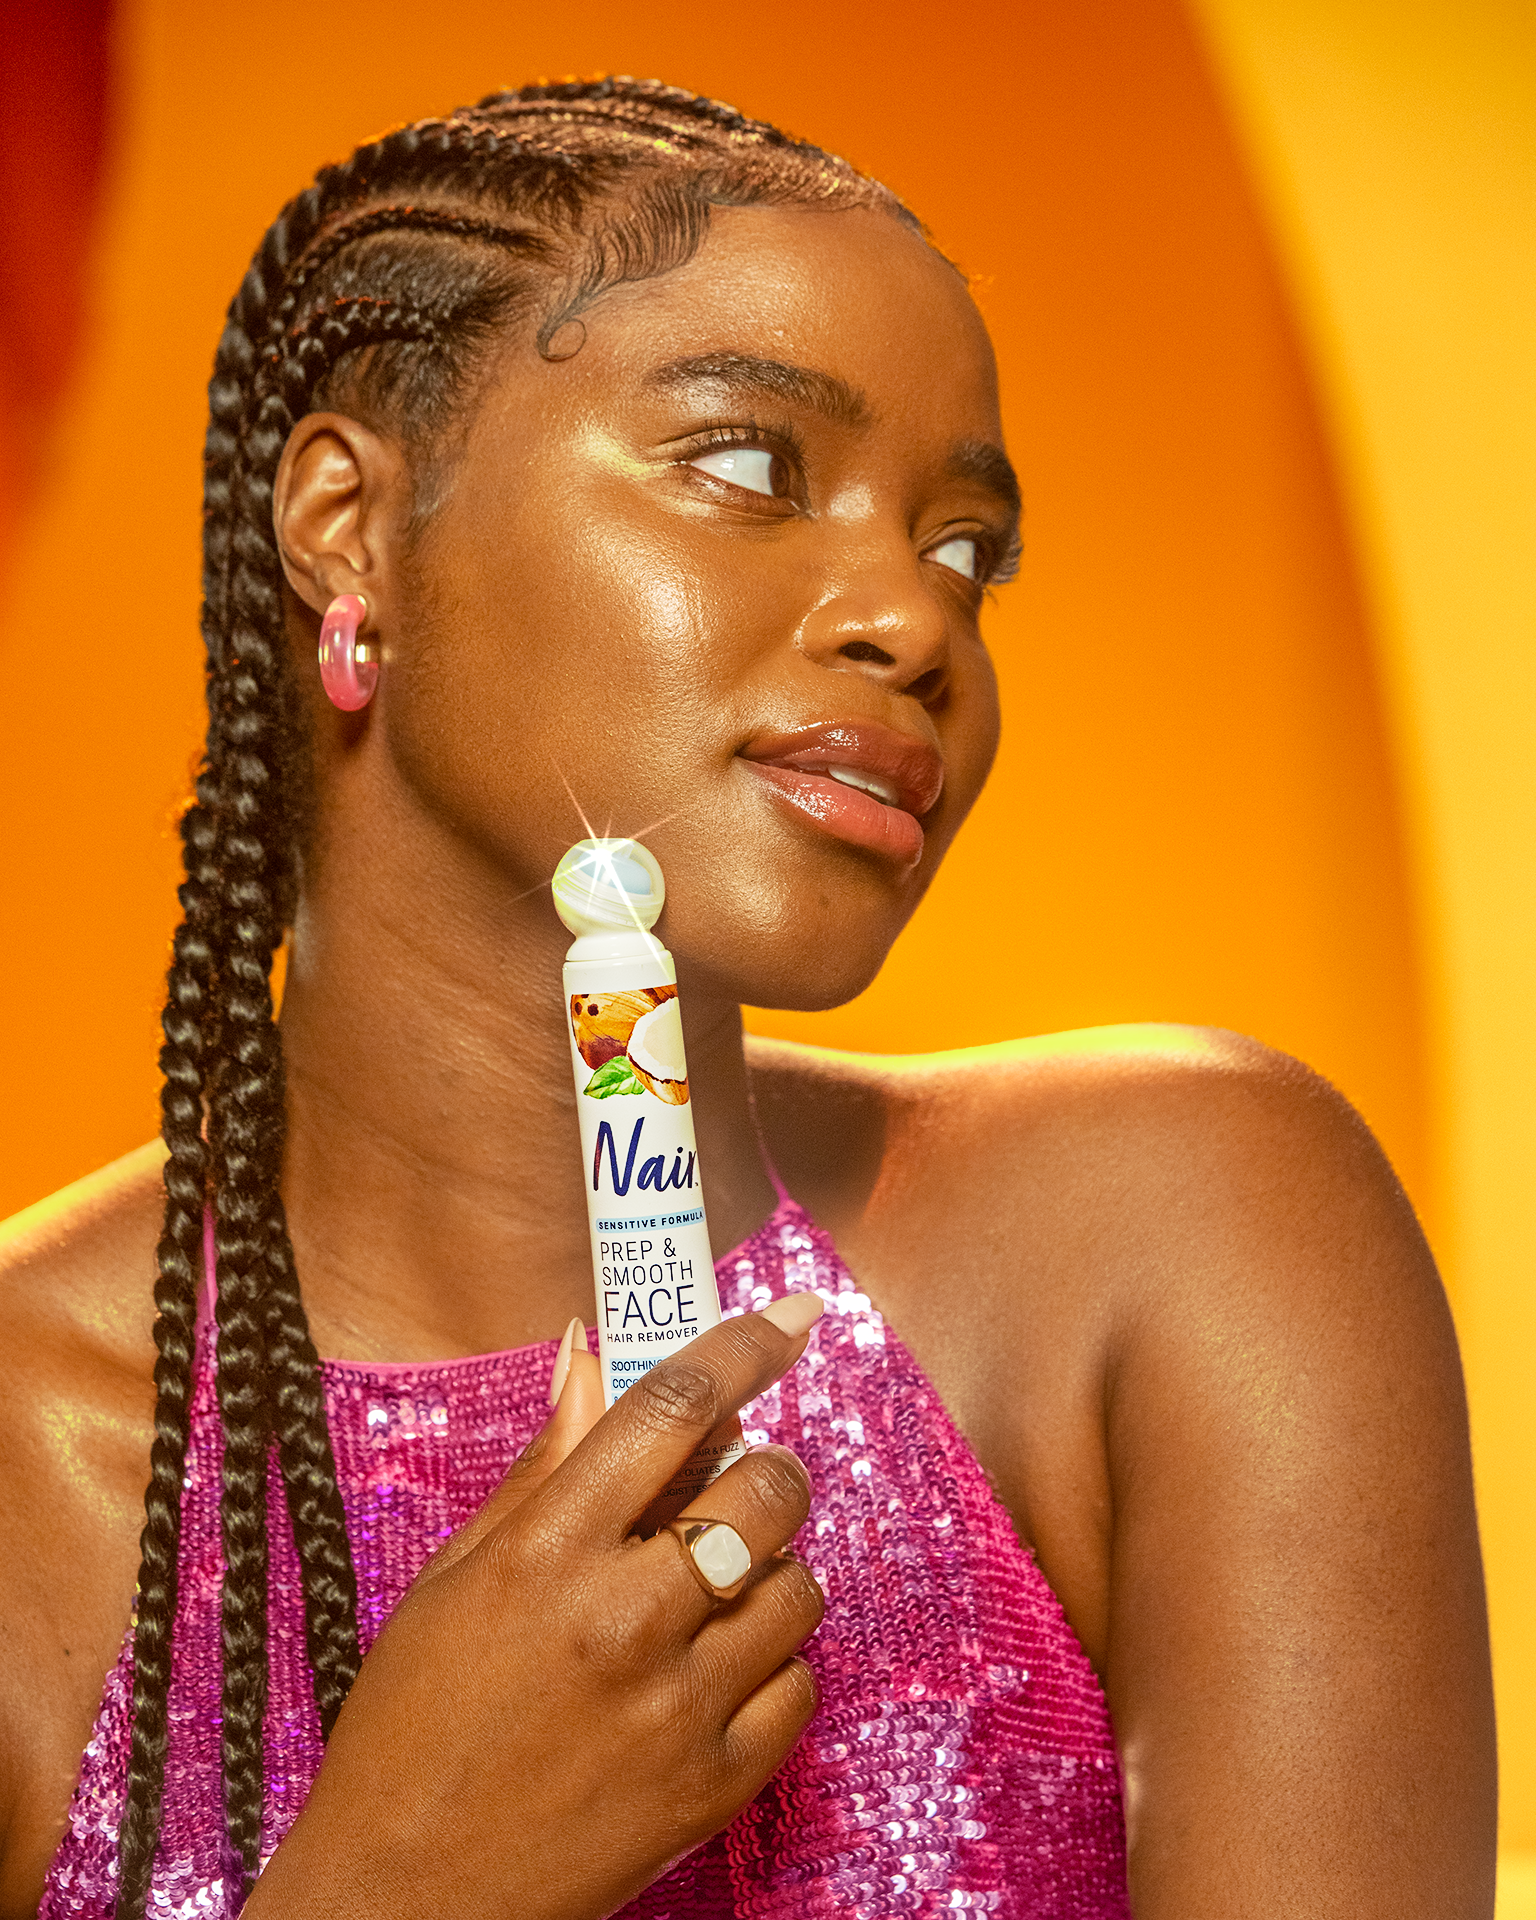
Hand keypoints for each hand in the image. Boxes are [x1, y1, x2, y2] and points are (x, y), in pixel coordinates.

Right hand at [244, 1293, 825, 1919]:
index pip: (672, 1408)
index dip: (746, 1345)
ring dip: (770, 1571)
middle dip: (764, 1470)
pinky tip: (715, 1672)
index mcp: (545, 1555)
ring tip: (710, 1595)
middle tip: (733, 1489)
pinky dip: (774, 1666)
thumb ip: (541, 1465)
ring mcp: (676, 1709)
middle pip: (765, 1491)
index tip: (791, 1315)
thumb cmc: (413, 1726)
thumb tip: (588, 1352)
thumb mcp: (455, 1577)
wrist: (405, 1900)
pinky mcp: (714, 1786)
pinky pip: (802, 1685)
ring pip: (799, 1586)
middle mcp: (620, 1621)